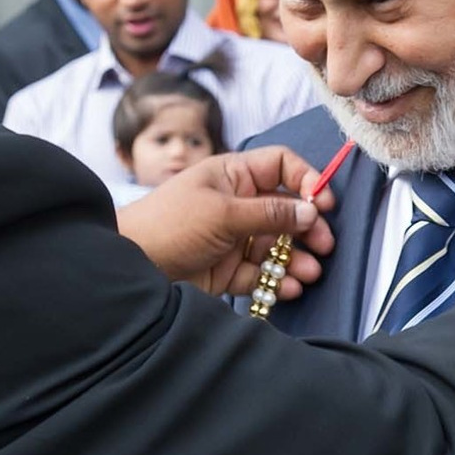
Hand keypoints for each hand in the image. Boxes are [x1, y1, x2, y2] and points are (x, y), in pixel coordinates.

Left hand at [117, 146, 335, 299]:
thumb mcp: (223, 213)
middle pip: (286, 210)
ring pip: (278, 245)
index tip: (323, 203)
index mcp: (234, 176)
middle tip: (324, 245)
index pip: (280, 166)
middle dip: (308, 228)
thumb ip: (270, 213)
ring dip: (297, 258)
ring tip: (309, 273)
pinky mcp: (228, 269)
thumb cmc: (170, 225)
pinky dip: (277, 280)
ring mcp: (234, 237)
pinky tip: (289, 288)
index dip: (306, 180)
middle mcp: (237, 203)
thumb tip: (311, 210)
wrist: (131, 266)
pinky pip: (262, 272)